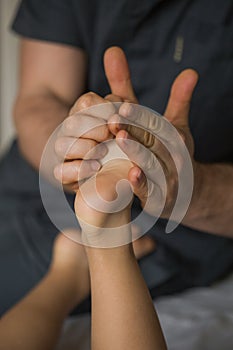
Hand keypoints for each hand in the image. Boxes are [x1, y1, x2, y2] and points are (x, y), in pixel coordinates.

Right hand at [54, 47, 136, 190]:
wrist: (107, 167)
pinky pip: (61, 171)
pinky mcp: (64, 174)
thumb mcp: (122, 109)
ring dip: (85, 147)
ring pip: (63, 143)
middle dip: (94, 127)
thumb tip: (114, 49)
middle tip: (112, 133)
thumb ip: (119, 82)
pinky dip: (78, 168)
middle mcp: (71, 128)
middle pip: (74, 121)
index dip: (103, 107)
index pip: (87, 102)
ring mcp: (65, 151)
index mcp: (83, 111)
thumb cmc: (116, 134)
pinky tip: (96, 167)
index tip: (120, 114)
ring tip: (104, 152)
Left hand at [108, 69, 198, 219]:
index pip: (156, 124)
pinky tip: (131, 174)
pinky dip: (141, 184)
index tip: (122, 104)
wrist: (186, 190)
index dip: (140, 114)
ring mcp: (168, 178)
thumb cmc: (172, 153)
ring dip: (137, 151)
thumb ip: (176, 99)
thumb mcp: (173, 127)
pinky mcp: (161, 198)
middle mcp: (174, 156)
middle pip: (152, 140)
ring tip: (120, 138)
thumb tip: (191, 71)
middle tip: (114, 119)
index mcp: (175, 137)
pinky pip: (151, 191)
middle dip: (134, 129)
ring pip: (151, 163)